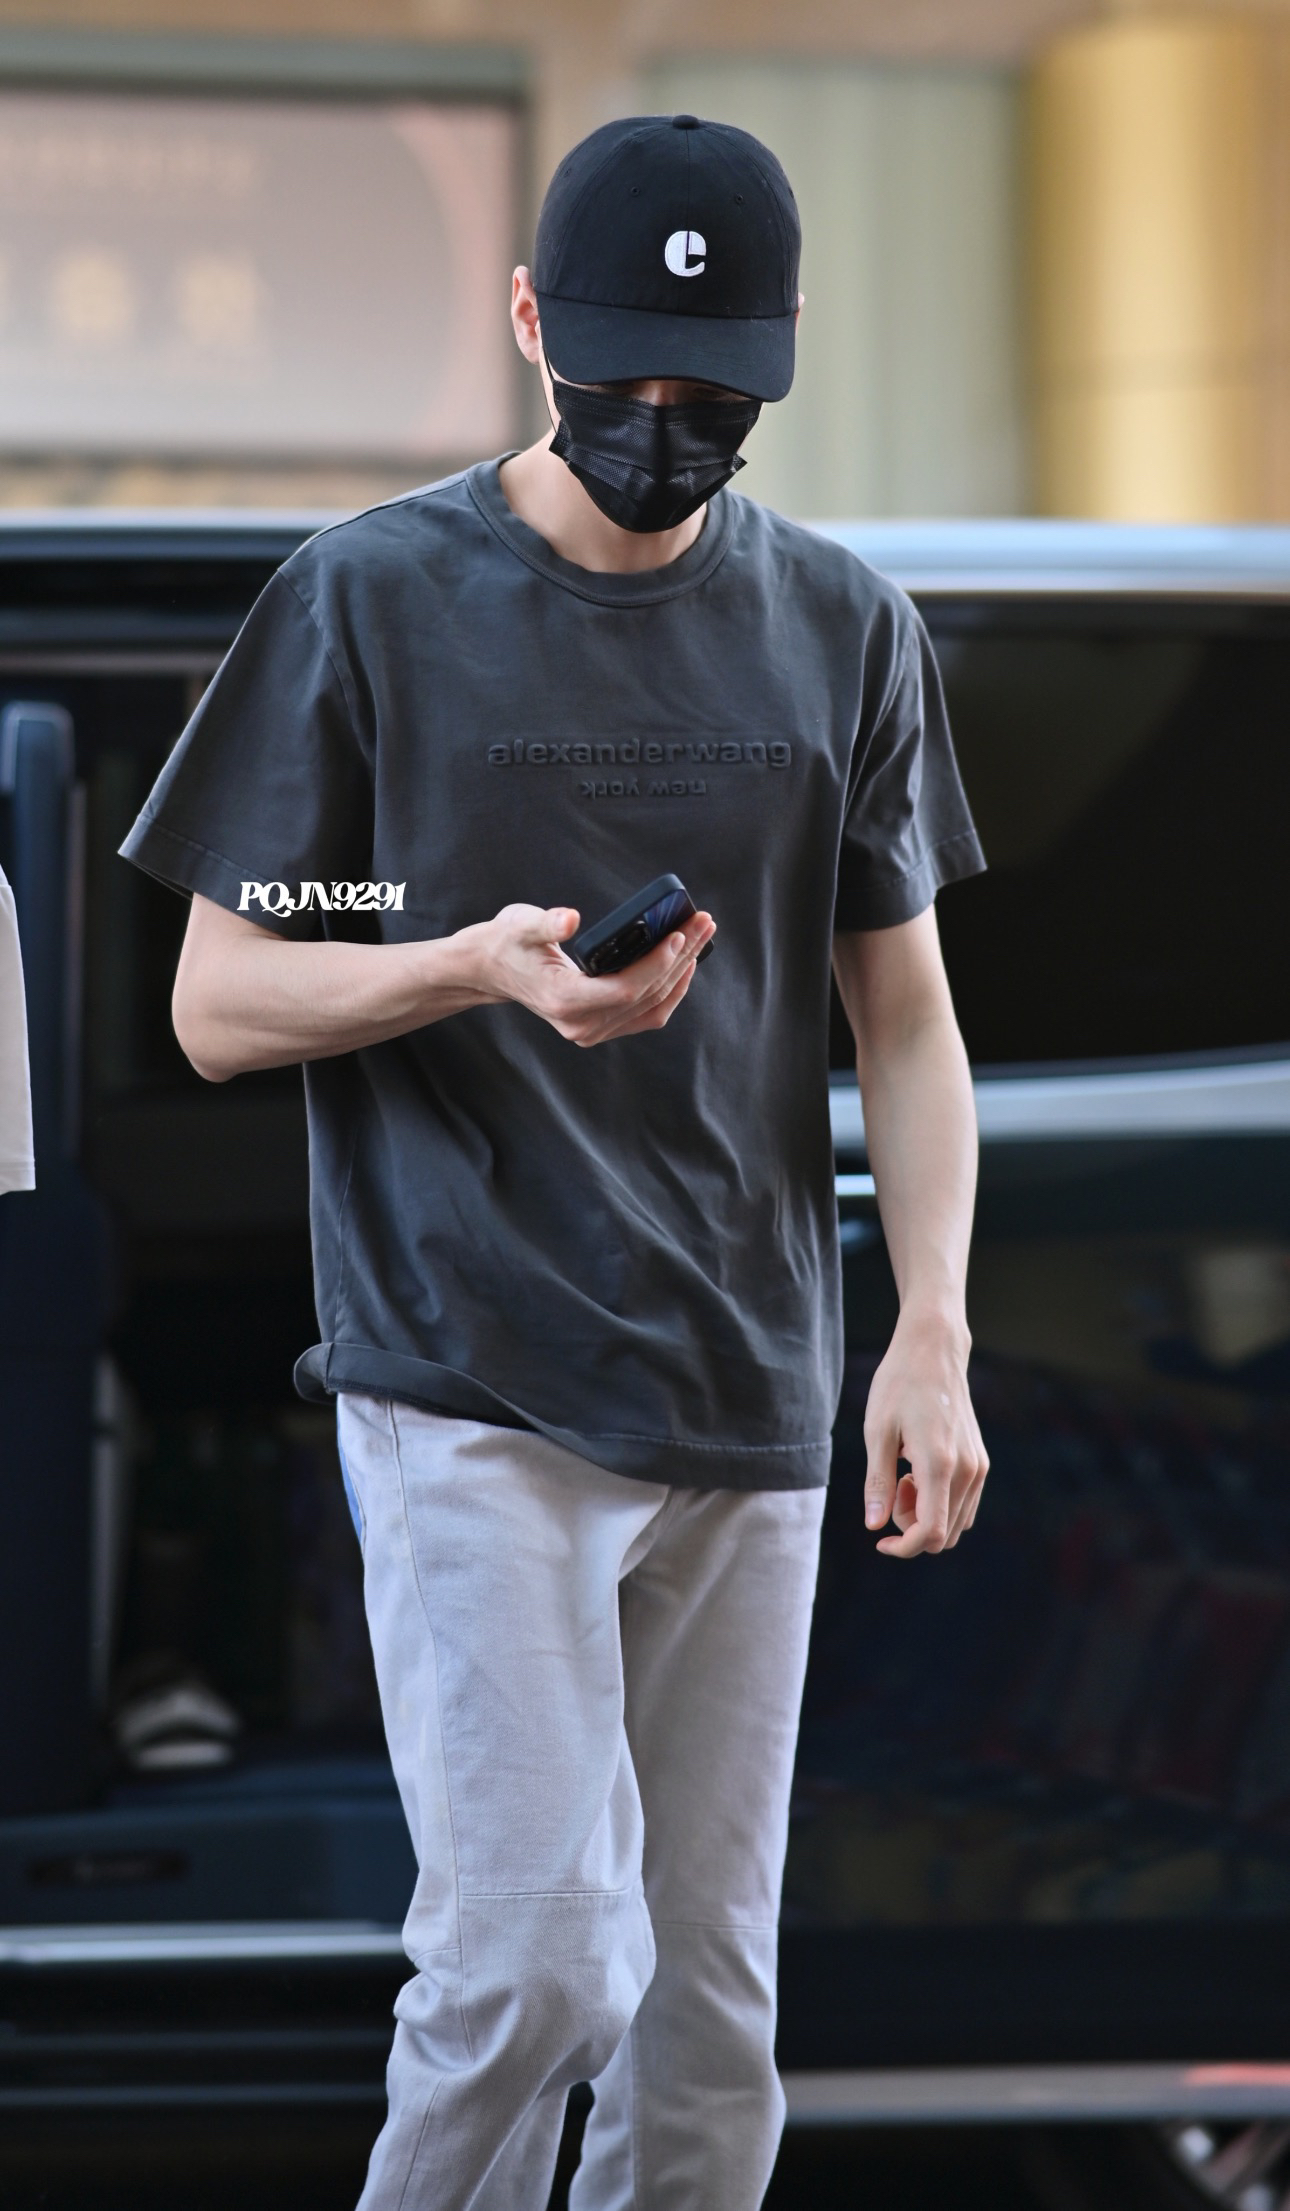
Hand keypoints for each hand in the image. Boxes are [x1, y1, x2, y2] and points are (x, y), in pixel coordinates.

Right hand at [464, 902, 715, 1046]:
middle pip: (646, 995)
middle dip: (680, 957)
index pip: (624, 990)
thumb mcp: (520, 925)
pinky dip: (670, 988)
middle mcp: (581, 1025)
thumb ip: (546, 923)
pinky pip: (647, 1014)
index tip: (679, 934)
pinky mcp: (601, 1026)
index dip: (656, 965)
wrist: (491, 969)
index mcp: (564, 1001)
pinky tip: (686, 961)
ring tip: (702, 933)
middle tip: (703, 921)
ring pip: (652, 1005)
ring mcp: (592, 1030)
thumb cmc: (507, 942)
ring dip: (682, 970)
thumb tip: (570, 919)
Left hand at [862, 1312, 987, 1557]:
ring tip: (904, 1476)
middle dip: (912, 1528)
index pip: (930, 1533)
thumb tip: (875, 1526)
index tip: (880, 1540)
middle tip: (892, 1488)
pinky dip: (940, 1503)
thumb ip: (877, 1481)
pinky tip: (919, 1471)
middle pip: (943, 1536)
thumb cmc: (899, 1385)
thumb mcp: (877, 1431)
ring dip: (926, 1515)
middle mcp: (968, 1471)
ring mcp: (979, 1467)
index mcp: (940, 1464)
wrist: (934, 1351)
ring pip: (956, 1524)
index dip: (903, 1547)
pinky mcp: (981, 1461)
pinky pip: (964, 1505)